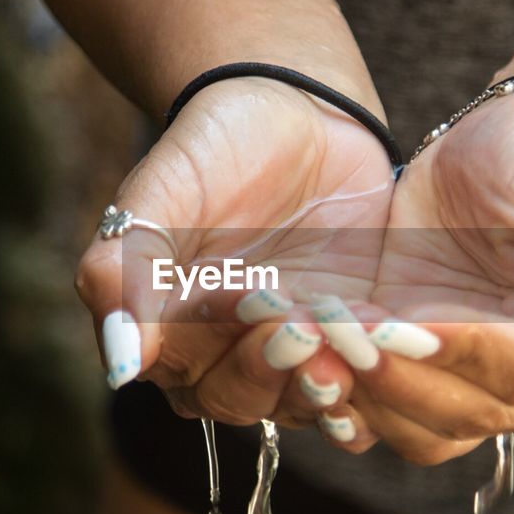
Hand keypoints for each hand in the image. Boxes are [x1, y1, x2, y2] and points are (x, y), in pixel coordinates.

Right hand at [75, 78, 393, 428]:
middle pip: (239, 398)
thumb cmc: (214, 147)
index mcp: (165, 329)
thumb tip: (120, 364)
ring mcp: (291, 353)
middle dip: (269, 370)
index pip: (180, 371)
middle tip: (302, 331)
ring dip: (324, 382)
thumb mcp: (162, 191)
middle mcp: (223, 354)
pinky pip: (361, 380)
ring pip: (300, 400)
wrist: (299, 113)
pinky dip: (374, 371)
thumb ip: (126, 270)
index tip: (245, 305)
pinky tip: (392, 348)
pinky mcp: (351, 342)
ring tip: (349, 350)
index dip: (213, 348)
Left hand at [326, 91, 513, 463]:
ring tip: (318, 342)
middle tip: (337, 332)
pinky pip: (391, 413)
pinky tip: (312, 354)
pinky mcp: (428, 373)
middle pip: (472, 412)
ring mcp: (484, 384)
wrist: (501, 142)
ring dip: (368, 395)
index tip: (401, 327)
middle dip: (400, 375)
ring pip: (427, 430)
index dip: (463, 355)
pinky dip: (349, 396)